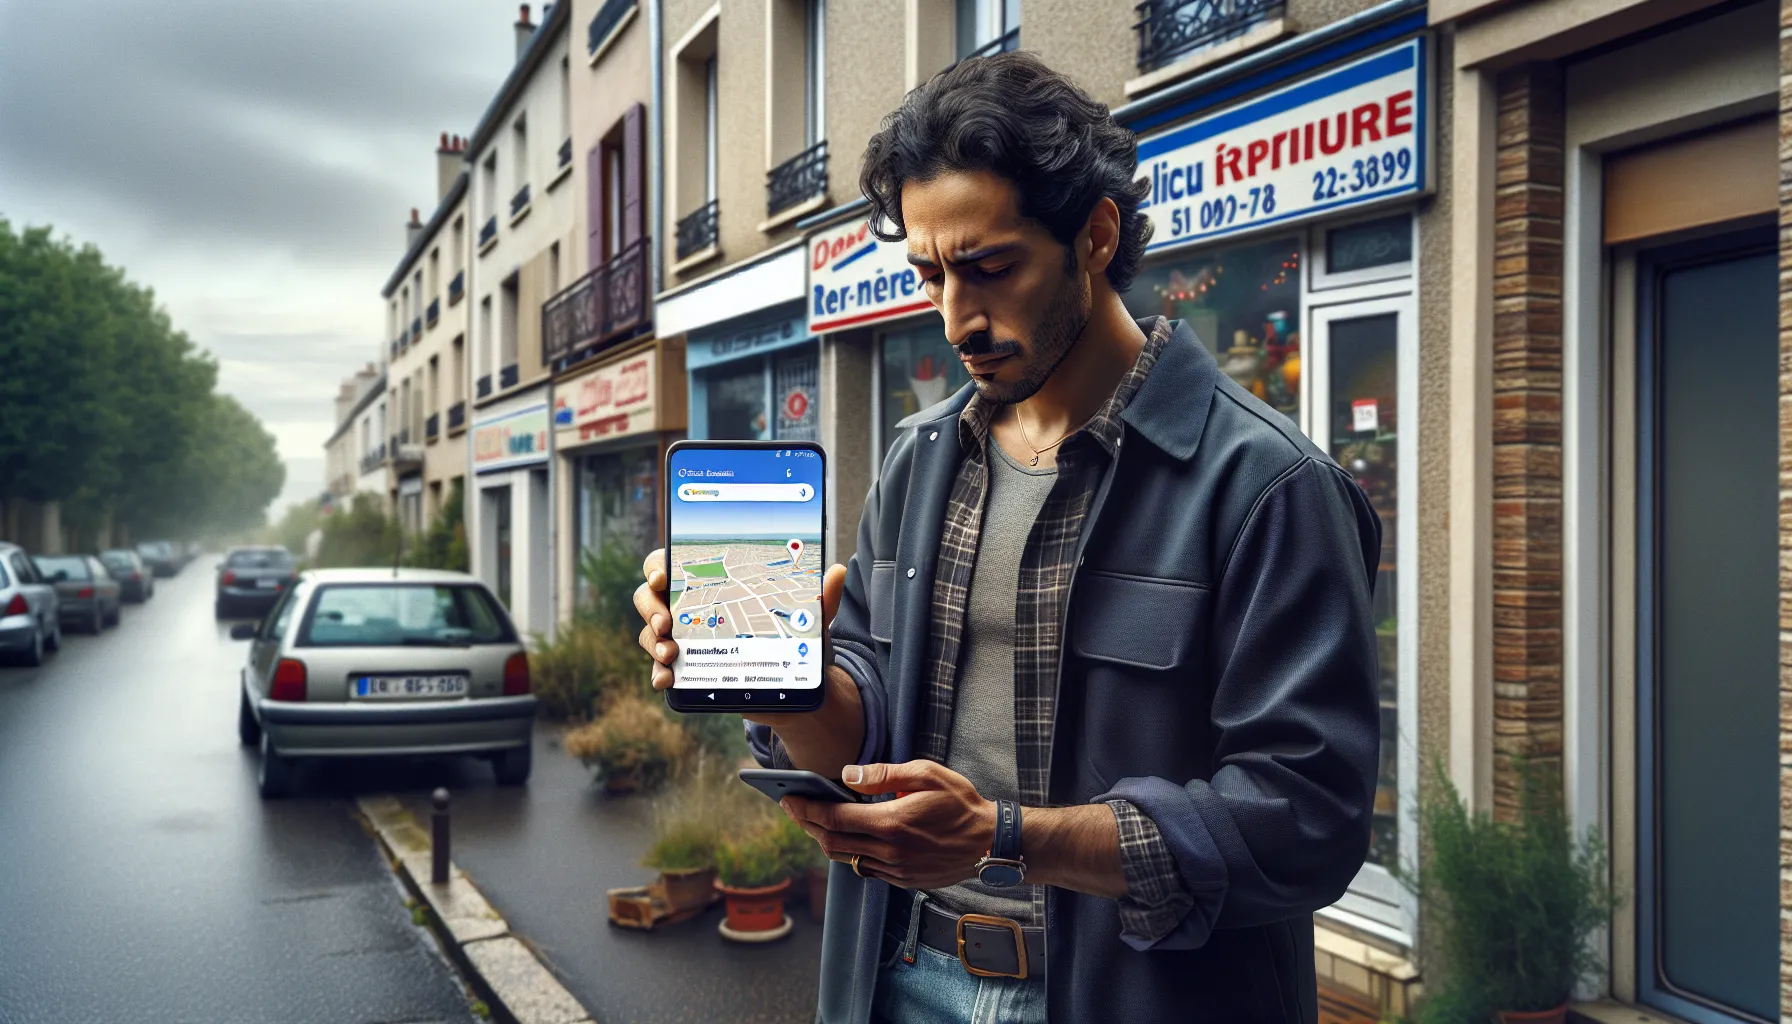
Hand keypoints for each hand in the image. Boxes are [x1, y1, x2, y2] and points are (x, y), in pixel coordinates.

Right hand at [632, 548, 847, 729]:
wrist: (794, 690)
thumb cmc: (797, 644)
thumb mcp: (810, 622)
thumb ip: (822, 598)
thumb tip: (839, 571)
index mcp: (715, 582)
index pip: (673, 562)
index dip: (658, 564)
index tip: (663, 576)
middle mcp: (691, 606)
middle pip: (650, 595)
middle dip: (651, 606)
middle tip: (667, 622)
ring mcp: (684, 637)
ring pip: (650, 630)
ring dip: (653, 640)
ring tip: (671, 652)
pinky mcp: (685, 668)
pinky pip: (659, 666)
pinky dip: (658, 672)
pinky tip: (665, 679)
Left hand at [780, 761, 997, 889]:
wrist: (990, 843)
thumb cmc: (961, 803)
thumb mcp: (927, 775)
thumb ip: (884, 774)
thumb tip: (846, 776)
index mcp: (891, 823)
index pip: (834, 818)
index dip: (806, 809)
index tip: (789, 798)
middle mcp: (889, 852)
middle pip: (832, 841)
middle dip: (807, 824)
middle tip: (793, 808)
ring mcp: (895, 870)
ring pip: (845, 859)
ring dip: (824, 840)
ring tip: (814, 821)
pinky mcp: (902, 880)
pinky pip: (865, 868)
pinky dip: (850, 852)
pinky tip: (847, 837)